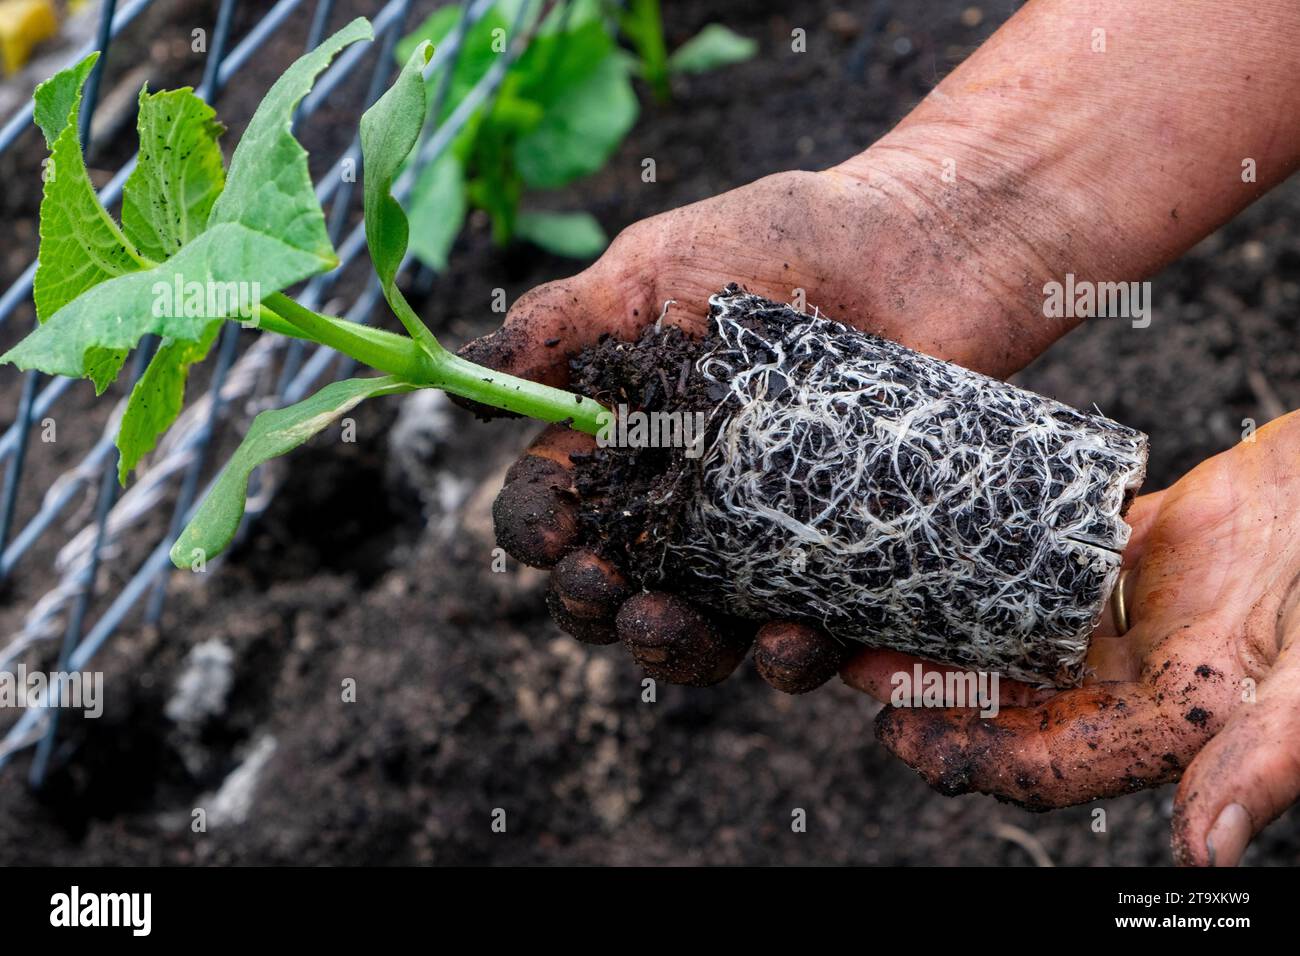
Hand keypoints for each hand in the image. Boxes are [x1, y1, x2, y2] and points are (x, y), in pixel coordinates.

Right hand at [464, 155, 1062, 689]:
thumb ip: (564, 322)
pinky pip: (807, 628)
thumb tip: (462, 373)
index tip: (550, 530)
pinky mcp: (839, 558)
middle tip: (608, 592)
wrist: (927, 246)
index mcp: (622, 439)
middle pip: (616, 587)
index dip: (538, 529)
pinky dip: (790, 654)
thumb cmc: (785, 240)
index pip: (554, 506)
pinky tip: (792, 639)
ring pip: (703, 628)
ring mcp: (761, 537)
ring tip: (679, 629)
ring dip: (679, 650)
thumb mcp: (656, 265)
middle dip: (597, 606)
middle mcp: (682, 502)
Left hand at [842, 412, 1299, 865]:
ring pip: (1018, 638)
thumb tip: (1207, 852)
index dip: (975, 757)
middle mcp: (1145, 679)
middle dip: (935, 697)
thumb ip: (1270, 754)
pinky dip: (991, 564)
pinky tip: (936, 550)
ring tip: (873, 616)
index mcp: (1182, 722)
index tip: (898, 733)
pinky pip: (1046, 567)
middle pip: (1015, 705)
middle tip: (853, 667)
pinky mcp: (1135, 547)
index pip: (1054, 762)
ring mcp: (1137, 615)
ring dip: (948, 635)